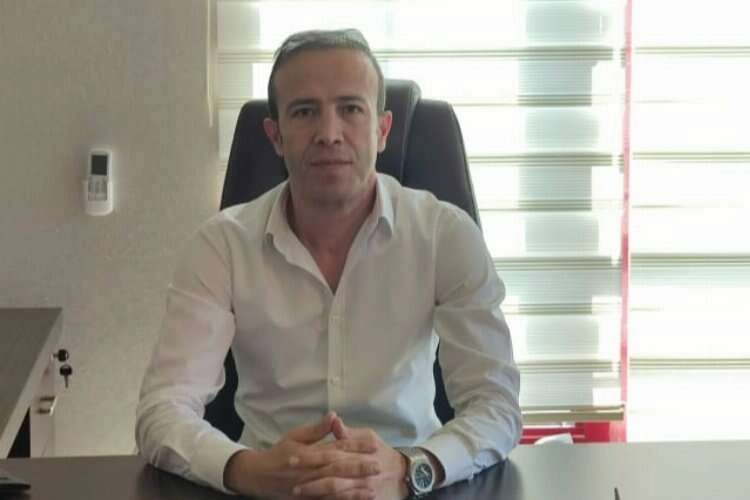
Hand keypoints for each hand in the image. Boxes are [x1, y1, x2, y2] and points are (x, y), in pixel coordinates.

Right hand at [223, 412, 380, 498]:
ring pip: (334, 489)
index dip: (355, 447)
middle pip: (338, 469)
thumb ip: (317, 429)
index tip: (373, 444)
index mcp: (308, 454)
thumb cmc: (280, 453)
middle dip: (359, 468)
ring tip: (372, 486)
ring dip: (354, 488)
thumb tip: (334, 415)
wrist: (260, 476)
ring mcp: (309, 488)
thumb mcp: (296, 436)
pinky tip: (358, 499)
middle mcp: (310, 472)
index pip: (336, 448)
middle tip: (378, 466)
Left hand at [293, 419, 408, 499]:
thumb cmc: (381, 451)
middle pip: (332, 474)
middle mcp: (363, 468)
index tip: (290, 459)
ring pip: (337, 491)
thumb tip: (333, 419)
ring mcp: (365, 486)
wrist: (404, 474)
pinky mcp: (366, 498)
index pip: (331, 452)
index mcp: (361, 449)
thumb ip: (348, 433)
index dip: (310, 457)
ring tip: (298, 492)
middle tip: (292, 481)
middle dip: (310, 478)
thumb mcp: (368, 436)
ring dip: (317, 491)